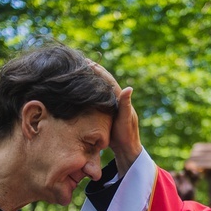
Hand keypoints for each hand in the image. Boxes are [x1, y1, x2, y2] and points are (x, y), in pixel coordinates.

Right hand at [88, 60, 142, 175]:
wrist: (127, 148)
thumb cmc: (126, 135)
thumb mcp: (125, 120)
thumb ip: (126, 104)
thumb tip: (129, 88)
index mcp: (121, 99)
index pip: (108, 81)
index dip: (98, 71)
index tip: (87, 62)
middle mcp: (117, 100)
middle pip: (104, 82)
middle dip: (94, 71)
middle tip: (82, 62)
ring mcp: (112, 106)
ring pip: (100, 89)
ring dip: (92, 80)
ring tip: (81, 72)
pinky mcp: (108, 112)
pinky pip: (98, 98)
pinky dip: (91, 92)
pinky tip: (82, 91)